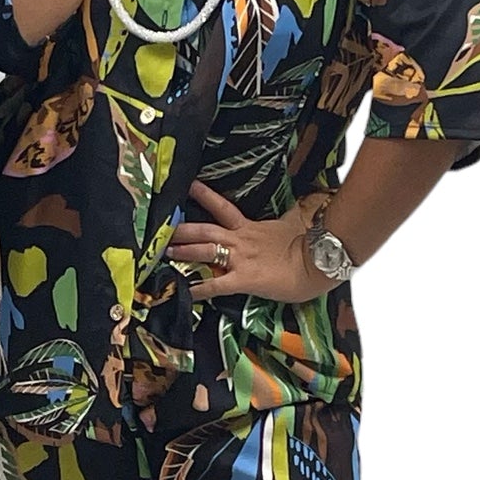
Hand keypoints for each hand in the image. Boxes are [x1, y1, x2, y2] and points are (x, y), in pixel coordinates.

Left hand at [167, 181, 337, 306]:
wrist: (319, 261)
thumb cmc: (309, 244)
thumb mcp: (295, 222)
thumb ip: (290, 213)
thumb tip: (302, 200)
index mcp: (250, 227)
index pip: (222, 207)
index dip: (204, 196)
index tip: (188, 186)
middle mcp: (240, 241)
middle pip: (204, 230)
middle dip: (181, 230)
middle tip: (160, 229)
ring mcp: (240, 260)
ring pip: (204, 252)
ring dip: (182, 252)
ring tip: (163, 253)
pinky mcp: (243, 280)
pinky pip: (215, 285)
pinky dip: (197, 289)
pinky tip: (183, 292)